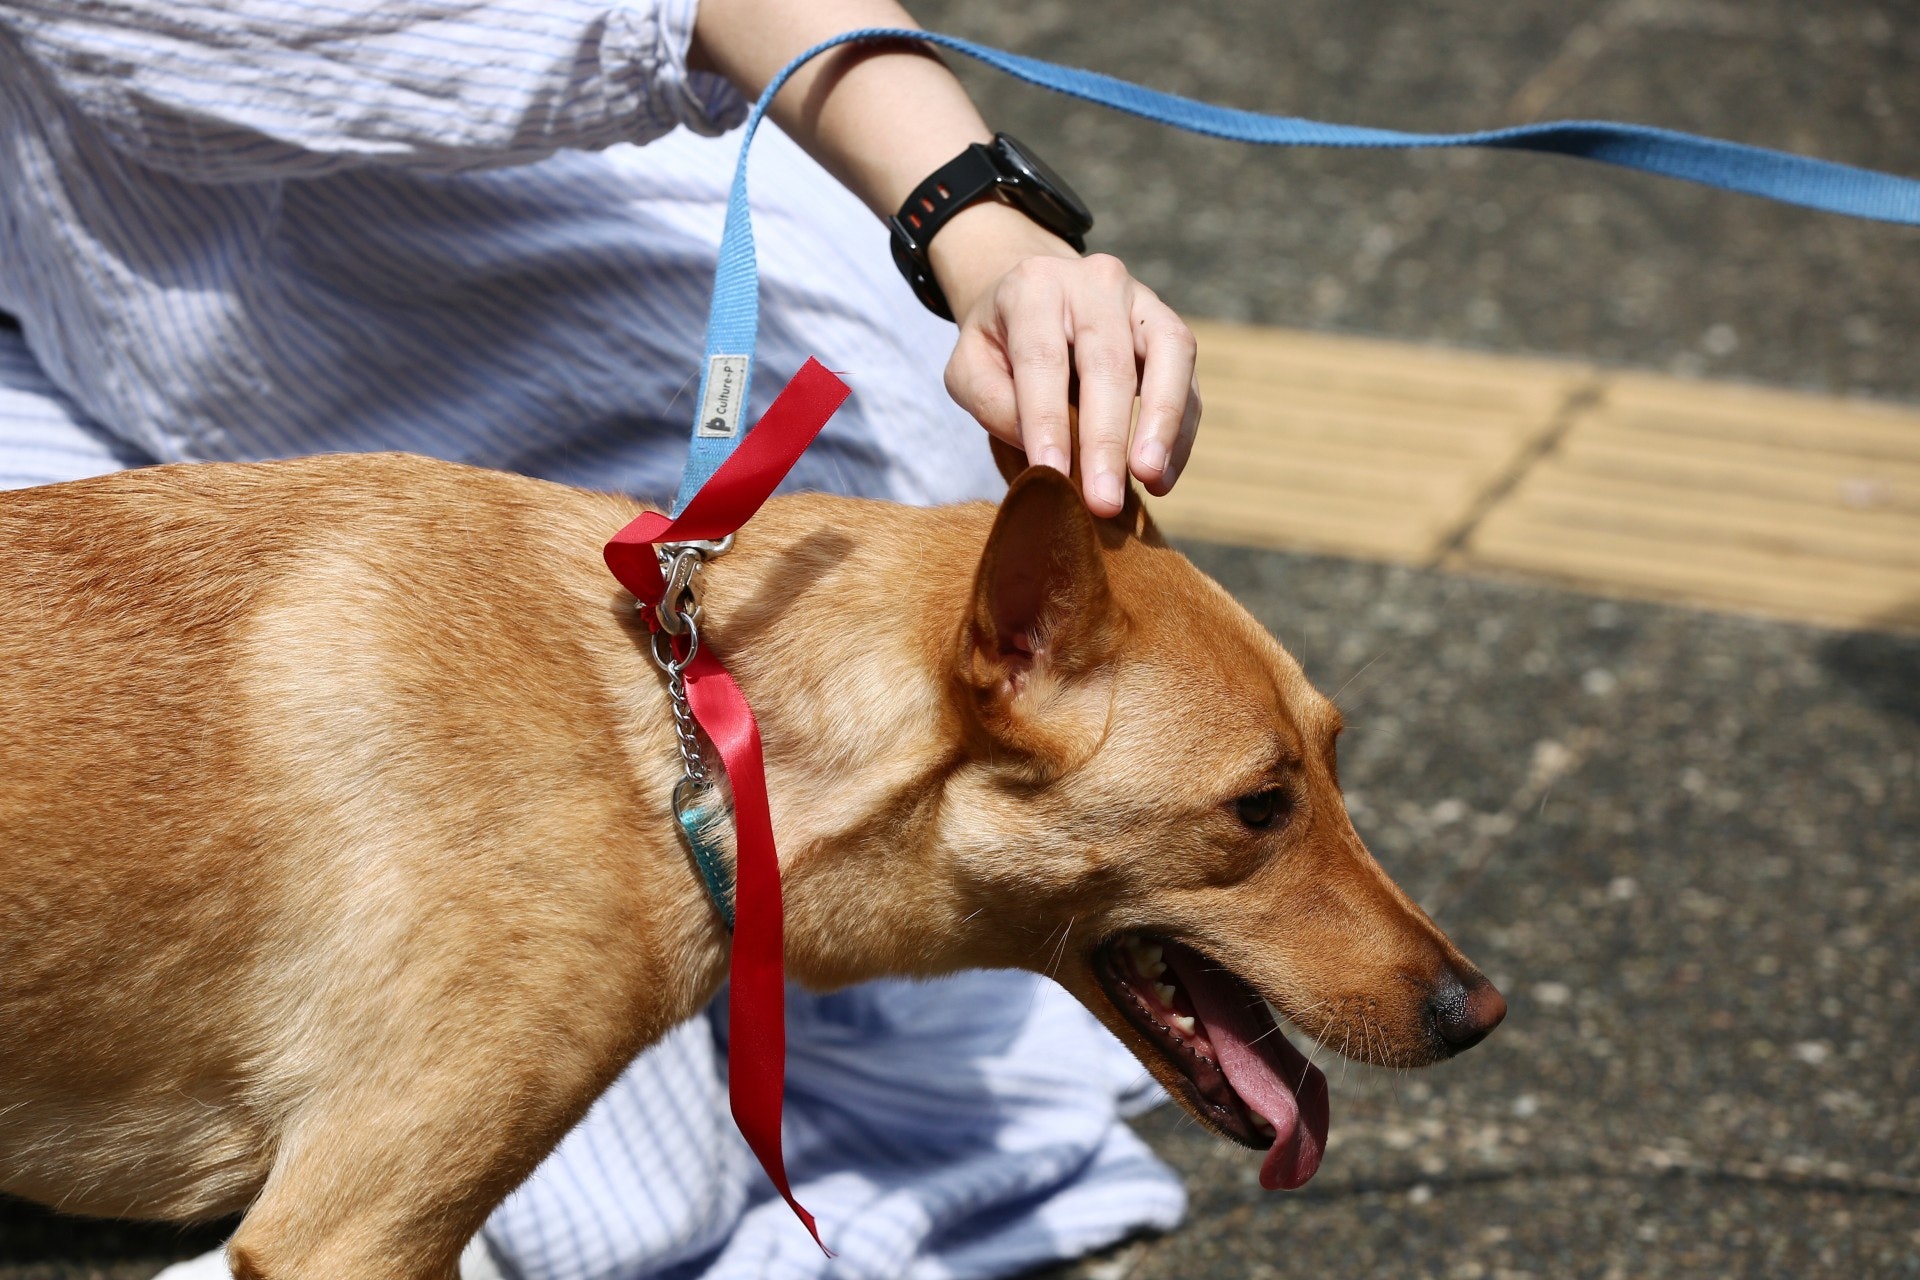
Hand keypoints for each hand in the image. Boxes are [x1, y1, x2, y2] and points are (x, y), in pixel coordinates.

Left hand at [932, 203, 1201, 517]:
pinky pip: (1187, 379)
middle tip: (1102, 500)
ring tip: (1151, 480)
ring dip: (1162, 426)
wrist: (1038, 296)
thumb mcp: (969, 365)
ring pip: (1169, 356)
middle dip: (1106, 440)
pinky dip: (1179, 432)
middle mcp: (1095, 283)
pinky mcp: (1170, 330)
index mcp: (1034, 288)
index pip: (1041, 360)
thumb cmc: (1000, 342)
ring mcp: (1141, 301)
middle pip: (1107, 363)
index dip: (1048, 421)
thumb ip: (991, 401)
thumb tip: (1042, 448)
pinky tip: (1161, 476)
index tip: (1052, 475)